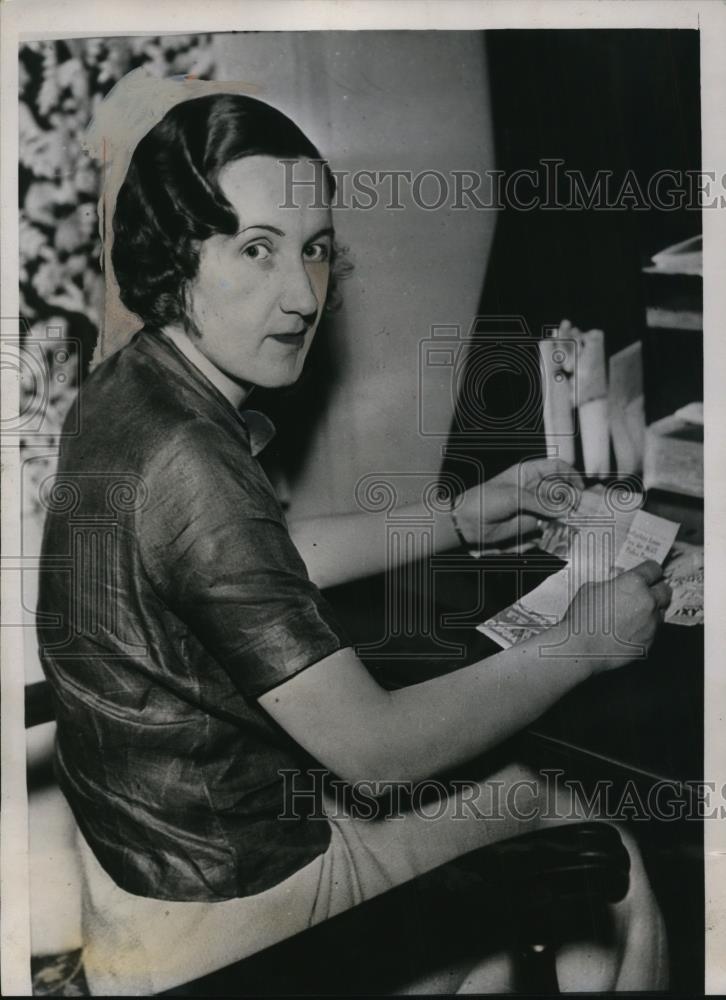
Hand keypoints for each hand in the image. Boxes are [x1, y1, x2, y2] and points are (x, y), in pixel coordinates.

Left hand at [455, 458, 584, 547]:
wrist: (467, 523)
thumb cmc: (485, 501)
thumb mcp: (513, 496)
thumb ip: (540, 502)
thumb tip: (565, 509)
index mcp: (529, 472)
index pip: (557, 467)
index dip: (571, 475)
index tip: (580, 489)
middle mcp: (534, 488)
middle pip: (562, 490)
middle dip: (571, 499)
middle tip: (578, 511)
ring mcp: (534, 507)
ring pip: (558, 510)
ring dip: (566, 516)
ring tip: (571, 524)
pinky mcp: (531, 524)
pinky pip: (549, 526)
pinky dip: (556, 530)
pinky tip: (557, 533)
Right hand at [560, 560, 671, 673]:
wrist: (581, 649)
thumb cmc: (582, 619)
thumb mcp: (590, 588)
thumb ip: (610, 584)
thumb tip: (616, 585)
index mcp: (634, 583)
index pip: (654, 569)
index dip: (649, 570)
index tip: (647, 572)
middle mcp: (647, 601)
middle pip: (665, 590)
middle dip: (656, 589)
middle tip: (646, 591)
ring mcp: (651, 623)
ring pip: (661, 612)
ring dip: (651, 610)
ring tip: (633, 614)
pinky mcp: (650, 642)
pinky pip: (654, 631)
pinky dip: (645, 629)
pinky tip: (629, 630)